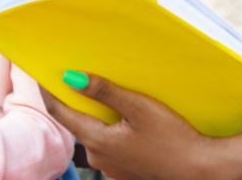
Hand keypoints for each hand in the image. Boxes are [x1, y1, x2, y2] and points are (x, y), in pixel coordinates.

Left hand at [41, 73, 241, 179]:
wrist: (199, 168)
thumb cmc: (173, 137)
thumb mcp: (139, 107)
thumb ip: (105, 92)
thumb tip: (71, 78)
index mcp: (98, 141)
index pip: (61, 113)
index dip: (49, 91)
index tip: (42, 73)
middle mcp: (98, 157)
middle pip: (78, 122)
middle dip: (76, 100)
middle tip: (76, 74)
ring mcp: (111, 166)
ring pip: (95, 133)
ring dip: (96, 114)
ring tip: (104, 92)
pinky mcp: (123, 169)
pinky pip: (109, 143)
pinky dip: (110, 127)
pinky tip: (124, 117)